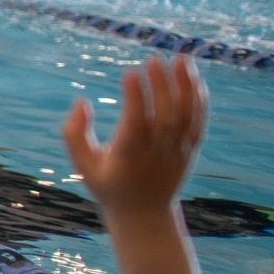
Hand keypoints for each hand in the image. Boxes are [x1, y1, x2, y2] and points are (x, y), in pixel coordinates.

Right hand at [60, 57, 207, 217]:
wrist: (145, 214)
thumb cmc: (108, 185)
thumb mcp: (83, 165)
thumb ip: (74, 135)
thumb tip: (81, 102)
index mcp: (128, 157)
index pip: (136, 123)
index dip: (135, 98)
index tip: (130, 73)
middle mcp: (157, 153)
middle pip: (165, 115)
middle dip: (162, 85)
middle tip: (154, 59)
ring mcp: (177, 151)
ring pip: (187, 115)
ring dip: (186, 85)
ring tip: (180, 58)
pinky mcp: (190, 149)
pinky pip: (198, 121)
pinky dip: (198, 98)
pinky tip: (193, 77)